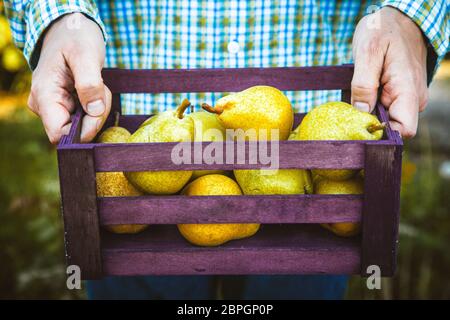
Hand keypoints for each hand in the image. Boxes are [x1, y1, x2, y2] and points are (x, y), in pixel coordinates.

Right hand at [28, 13, 110, 143]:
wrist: (71, 28)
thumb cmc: (76, 37)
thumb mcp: (86, 55)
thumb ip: (90, 84)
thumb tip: (94, 111)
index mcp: (44, 95)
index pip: (59, 134)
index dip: (84, 130)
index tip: (99, 110)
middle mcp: (44, 106)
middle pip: (74, 131)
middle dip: (95, 116)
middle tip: (102, 90)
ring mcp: (54, 107)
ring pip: (82, 126)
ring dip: (97, 110)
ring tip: (98, 85)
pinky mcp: (65, 106)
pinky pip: (85, 118)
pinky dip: (96, 107)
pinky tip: (96, 90)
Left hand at [351, 7, 427, 137]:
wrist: (397, 18)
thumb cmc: (383, 30)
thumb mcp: (368, 52)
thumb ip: (363, 83)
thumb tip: (362, 112)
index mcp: (408, 91)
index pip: (403, 130)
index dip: (382, 134)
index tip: (360, 126)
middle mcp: (412, 99)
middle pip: (391, 127)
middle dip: (370, 123)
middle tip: (349, 112)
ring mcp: (407, 98)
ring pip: (386, 118)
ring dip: (369, 113)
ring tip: (356, 96)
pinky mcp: (399, 95)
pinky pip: (385, 108)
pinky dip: (371, 105)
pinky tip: (361, 94)